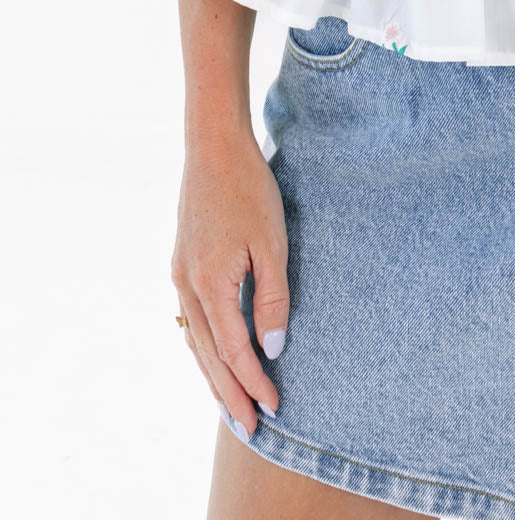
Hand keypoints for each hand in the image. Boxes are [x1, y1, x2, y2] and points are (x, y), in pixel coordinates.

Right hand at [170, 128, 287, 441]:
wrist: (213, 146)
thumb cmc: (249, 189)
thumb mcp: (271, 242)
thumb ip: (271, 297)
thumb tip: (272, 348)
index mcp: (209, 285)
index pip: (234, 350)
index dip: (254, 382)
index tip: (275, 407)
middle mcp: (187, 285)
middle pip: (208, 355)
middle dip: (229, 393)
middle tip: (250, 428)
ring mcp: (180, 273)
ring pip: (195, 340)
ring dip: (213, 374)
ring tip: (230, 404)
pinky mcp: (182, 261)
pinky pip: (191, 318)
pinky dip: (204, 345)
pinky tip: (213, 354)